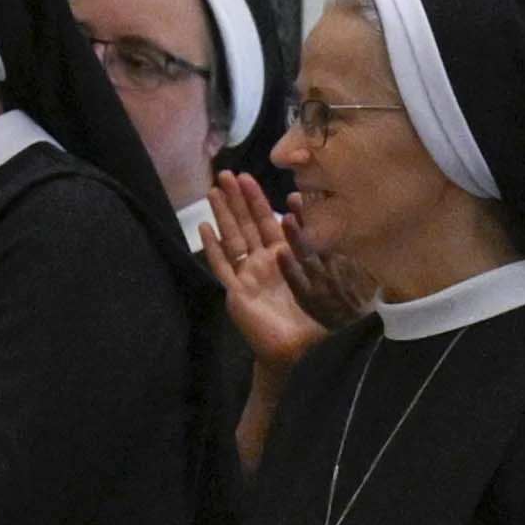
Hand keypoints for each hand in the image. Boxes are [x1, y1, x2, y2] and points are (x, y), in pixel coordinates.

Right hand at [199, 170, 340, 368]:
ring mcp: (246, 277)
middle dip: (236, 199)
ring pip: (231, 239)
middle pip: (245, 225)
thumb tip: (313, 215)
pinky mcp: (236, 293)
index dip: (257, 200)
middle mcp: (261, 264)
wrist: (302, 350)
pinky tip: (203, 228)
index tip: (249, 177)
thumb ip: (316, 246)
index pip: (267, 222)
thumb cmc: (316, 318)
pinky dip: (213, 248)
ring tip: (212, 191)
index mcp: (282, 258)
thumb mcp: (322, 275)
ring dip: (222, 215)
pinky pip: (222, 267)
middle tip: (225, 174)